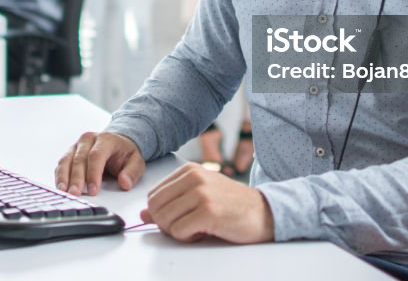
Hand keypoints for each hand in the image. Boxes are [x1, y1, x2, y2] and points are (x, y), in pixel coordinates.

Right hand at [55, 131, 145, 196]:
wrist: (117, 142)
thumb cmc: (125, 153)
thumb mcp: (136, 161)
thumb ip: (132, 172)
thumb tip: (124, 182)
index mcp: (106, 139)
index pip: (96, 155)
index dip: (93, 173)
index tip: (93, 190)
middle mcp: (88, 140)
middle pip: (79, 159)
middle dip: (77, 178)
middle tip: (76, 193)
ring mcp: (77, 145)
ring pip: (67, 160)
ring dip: (64, 177)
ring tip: (64, 191)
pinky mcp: (70, 153)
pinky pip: (62, 164)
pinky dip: (60, 175)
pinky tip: (60, 186)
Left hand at [139, 163, 274, 243]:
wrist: (264, 212)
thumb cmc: (231, 205)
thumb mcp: (198, 198)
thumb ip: (170, 203)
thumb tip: (143, 214)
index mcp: (189, 170)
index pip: (153, 196)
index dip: (161, 214)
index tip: (178, 217)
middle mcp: (194, 178)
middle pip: (155, 208)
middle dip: (166, 224)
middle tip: (187, 226)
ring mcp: (202, 194)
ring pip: (164, 220)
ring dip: (178, 232)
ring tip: (197, 227)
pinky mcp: (209, 212)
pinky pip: (179, 231)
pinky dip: (187, 238)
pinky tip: (204, 232)